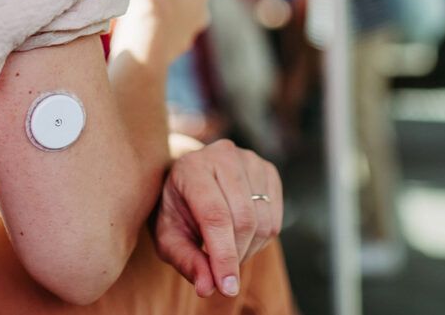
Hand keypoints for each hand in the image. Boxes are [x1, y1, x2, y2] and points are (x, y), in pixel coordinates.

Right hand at [111, 0, 214, 69]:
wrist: (141, 46)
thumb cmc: (150, 0)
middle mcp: (199, 15)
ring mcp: (183, 37)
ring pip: (164, 17)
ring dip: (146, 11)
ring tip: (123, 7)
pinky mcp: (166, 54)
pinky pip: (151, 36)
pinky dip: (138, 30)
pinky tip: (121, 26)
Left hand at [152, 140, 283, 297]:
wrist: (187, 180)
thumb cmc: (175, 211)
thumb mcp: (168, 237)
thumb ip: (185, 260)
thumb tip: (207, 287)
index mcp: (191, 168)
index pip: (215, 216)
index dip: (224, 255)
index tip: (227, 288)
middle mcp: (222, 156)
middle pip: (243, 219)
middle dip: (235, 256)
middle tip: (222, 272)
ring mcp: (248, 160)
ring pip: (263, 221)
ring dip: (249, 249)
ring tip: (228, 251)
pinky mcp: (267, 170)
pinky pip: (275, 218)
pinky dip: (261, 239)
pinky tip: (241, 237)